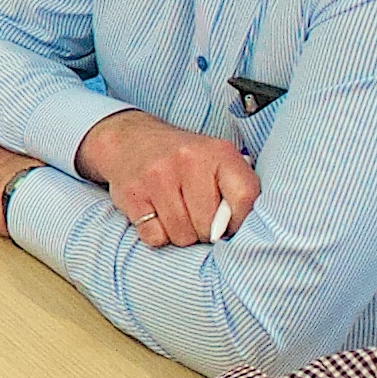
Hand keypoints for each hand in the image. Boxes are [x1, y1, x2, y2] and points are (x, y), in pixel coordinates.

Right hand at [79, 108, 261, 246]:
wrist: (131, 139)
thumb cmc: (183, 159)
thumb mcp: (215, 160)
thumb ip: (235, 189)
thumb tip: (240, 230)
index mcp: (218, 152)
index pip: (245, 197)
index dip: (240, 222)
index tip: (230, 225)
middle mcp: (188, 160)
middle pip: (209, 225)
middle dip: (205, 231)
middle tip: (197, 217)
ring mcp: (157, 177)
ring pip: (182, 236)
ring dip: (182, 234)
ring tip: (177, 215)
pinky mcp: (132, 193)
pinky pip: (155, 237)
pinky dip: (158, 235)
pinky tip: (157, 215)